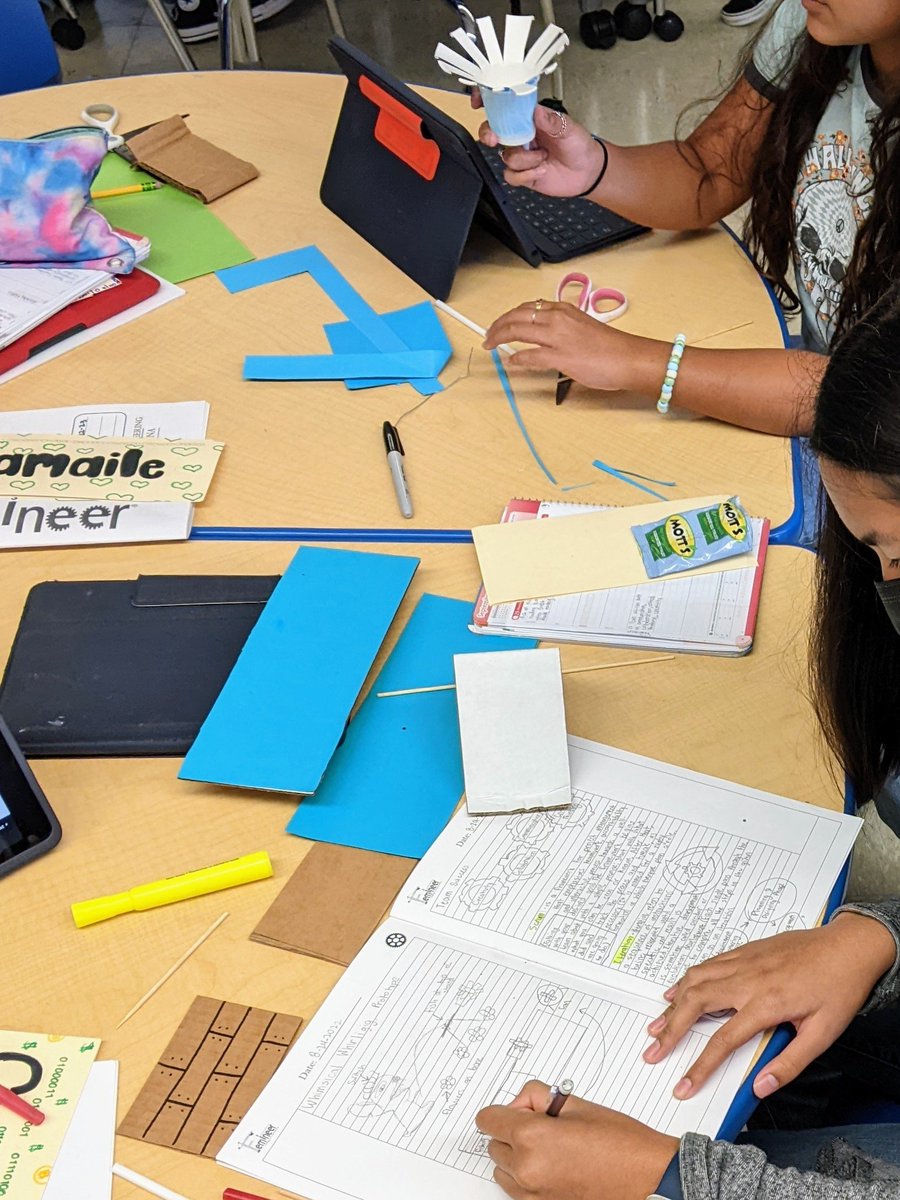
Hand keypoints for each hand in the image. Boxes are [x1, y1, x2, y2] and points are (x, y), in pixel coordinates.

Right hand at [476, 103, 606, 197]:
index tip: (479, 101)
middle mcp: (522, 135)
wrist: (587, 172)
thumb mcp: (569, 128)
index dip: (489, 101)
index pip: (505, 106)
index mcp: (530, 117)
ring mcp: (521, 155)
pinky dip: (526, 175)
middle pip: (493, 130)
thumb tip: (536, 112)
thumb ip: (551, 120)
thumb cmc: (579, 145)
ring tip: (543, 157)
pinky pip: (511, 176)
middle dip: (489, 133)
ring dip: (525, 160)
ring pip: (505, 156)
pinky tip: (541, 171)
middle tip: (494, 138)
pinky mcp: (523, 174)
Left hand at [476, 1081, 677, 1199]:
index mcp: (531, 1137)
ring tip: (550, 1147)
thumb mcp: (574, 1103)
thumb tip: (519, 1103)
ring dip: (517, 1155)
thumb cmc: (617, 1140)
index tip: (515, 1109)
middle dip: (513, 1130)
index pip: (487, 1119)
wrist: (646, 1174)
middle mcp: (527, 1169)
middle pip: (494, 1143)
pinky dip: (527, 1176)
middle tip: (544, 1124)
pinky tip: (554, 1165)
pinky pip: (517, 1188)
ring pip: (503, 1168)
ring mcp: (533, 1194)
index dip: (502, 1110)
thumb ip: (535, 1096)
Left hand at [483, 299, 665, 394]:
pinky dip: (517, 358)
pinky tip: (511, 361)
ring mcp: (558, 337)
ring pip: (518, 330)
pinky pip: (530, 355)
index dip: (509, 315)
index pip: (528, 307)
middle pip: (517, 316)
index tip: (501, 323)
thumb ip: (562, 329)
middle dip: (498, 325)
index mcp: (564, 309)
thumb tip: (546, 339)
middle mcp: (558, 318)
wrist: (628, 358)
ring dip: (499, 337)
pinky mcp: (560, 356)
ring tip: (491, 344)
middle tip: (488, 334)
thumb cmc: (611, 347)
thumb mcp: (582, 327)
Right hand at [643, 912, 897, 1100]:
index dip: (699, 1067)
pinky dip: (686, 979)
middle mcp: (747, 980)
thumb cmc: (839, 988)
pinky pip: (707, 964)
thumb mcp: (822, 1034)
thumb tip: (760, 1087)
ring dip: (672, 1004)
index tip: (682, 1085)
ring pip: (695, 980)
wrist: (848, 946)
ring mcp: (743, 961)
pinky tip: (677, 989)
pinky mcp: (744, 951)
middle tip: (652, 1050)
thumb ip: (789, 1063)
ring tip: (657, 1024)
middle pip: (695, 1004)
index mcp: (766, 1003)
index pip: (722, 1042)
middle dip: (670, 1030)